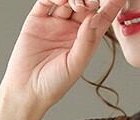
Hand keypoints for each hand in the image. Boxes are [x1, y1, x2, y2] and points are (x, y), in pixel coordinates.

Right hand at [0, 0, 125, 111]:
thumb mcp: (75, 65)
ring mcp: (54, 23)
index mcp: (86, 41)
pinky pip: (45, 1)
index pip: (102, 19)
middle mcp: (72, 30)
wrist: (27, 90)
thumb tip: (95, 17)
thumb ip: (86, 41)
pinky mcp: (37, 19)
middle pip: (85, 4)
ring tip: (76, 4)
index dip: (111, 6)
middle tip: (91, 3)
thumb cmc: (54, 84)